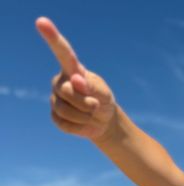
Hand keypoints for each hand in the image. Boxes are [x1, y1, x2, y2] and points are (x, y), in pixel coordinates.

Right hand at [35, 17, 116, 141]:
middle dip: (85, 102)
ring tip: (91, 114)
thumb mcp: (103, 92)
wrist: (103, 121)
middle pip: (67, 91)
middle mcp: (60, 82)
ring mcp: (56, 99)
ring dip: (84, 116)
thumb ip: (91, 86)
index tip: (42, 22)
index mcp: (72, 70)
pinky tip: (84, 123)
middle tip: (95, 105)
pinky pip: (64, 124)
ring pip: (65, 110)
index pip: (62, 52)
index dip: (52, 38)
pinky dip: (79, 127)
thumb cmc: (103, 100)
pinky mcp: (55, 116)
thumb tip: (76, 80)